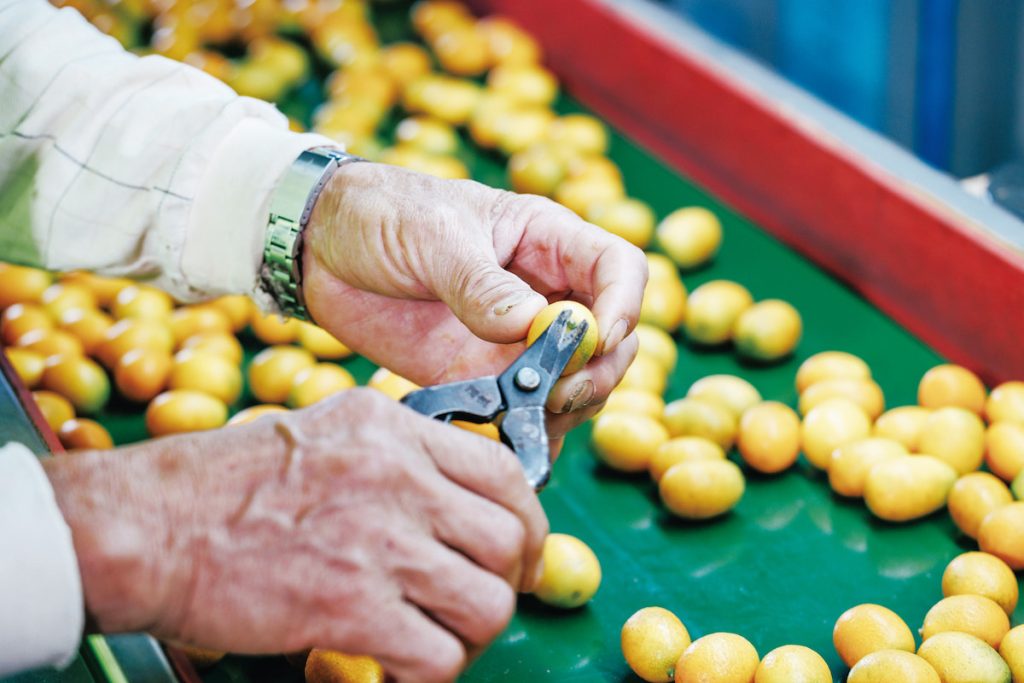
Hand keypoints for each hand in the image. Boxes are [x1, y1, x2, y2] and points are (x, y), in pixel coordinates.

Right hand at [44, 390, 547, 682]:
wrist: (150, 527)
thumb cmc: (224, 486)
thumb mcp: (326, 432)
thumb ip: (398, 456)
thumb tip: (455, 497)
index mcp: (392, 428)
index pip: (505, 471)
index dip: (527, 521)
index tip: (520, 553)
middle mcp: (397, 476)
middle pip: (509, 540)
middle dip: (508, 584)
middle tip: (477, 605)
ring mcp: (378, 540)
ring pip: (487, 603)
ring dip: (471, 635)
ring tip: (436, 640)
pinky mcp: (352, 606)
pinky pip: (437, 657)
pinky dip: (431, 675)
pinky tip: (399, 669)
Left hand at [302, 163, 645, 438]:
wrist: (320, 250)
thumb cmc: (381, 215)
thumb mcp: (431, 236)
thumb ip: (480, 284)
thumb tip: (532, 326)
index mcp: (545, 240)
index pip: (618, 269)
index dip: (624, 305)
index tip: (598, 338)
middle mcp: (543, 292)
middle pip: (612, 337)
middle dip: (599, 369)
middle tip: (557, 390)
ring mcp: (517, 340)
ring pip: (578, 381)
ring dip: (569, 405)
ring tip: (528, 414)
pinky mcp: (483, 375)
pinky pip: (526, 410)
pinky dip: (529, 431)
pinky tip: (510, 439)